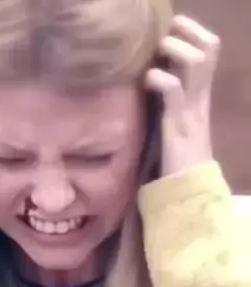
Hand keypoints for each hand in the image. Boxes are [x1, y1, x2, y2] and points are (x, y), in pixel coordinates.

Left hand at [145, 15, 220, 176]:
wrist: (187, 187)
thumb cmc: (176, 156)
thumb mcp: (175, 119)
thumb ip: (170, 100)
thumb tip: (150, 78)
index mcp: (200, 94)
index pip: (209, 51)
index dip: (193, 32)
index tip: (170, 29)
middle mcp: (200, 96)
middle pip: (209, 47)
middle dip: (187, 30)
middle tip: (164, 31)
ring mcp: (191, 108)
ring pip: (196, 61)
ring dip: (174, 48)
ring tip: (156, 54)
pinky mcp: (177, 122)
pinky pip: (173, 89)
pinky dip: (158, 77)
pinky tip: (147, 80)